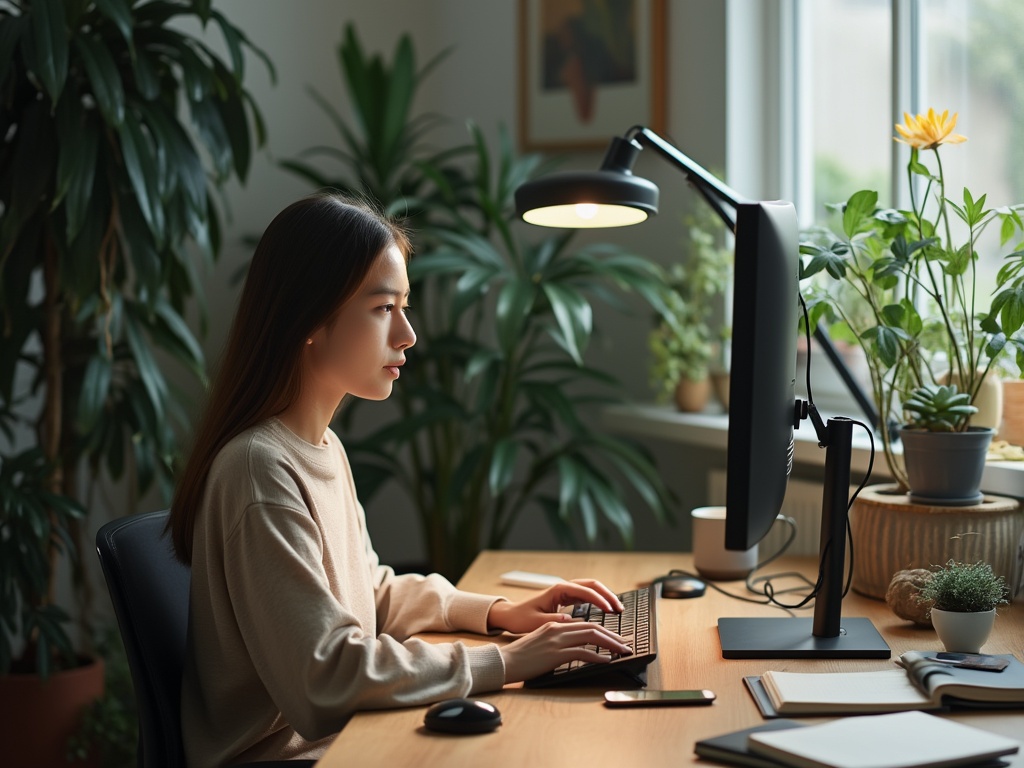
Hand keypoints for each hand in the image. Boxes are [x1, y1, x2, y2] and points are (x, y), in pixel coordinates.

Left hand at [487, 578, 624, 634]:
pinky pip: (587, 596)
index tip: (611, 610)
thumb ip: (554, 621)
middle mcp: (564, 587)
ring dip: (606, 597)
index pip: (585, 591)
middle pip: (593, 585)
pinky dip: (599, 601)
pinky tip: (606, 610)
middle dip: (608, 595)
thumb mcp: (536, 622)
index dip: (600, 600)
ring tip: (617, 610)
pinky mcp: (566, 598)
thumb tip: (571, 620)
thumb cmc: (521, 618)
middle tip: (620, 609)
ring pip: (592, 589)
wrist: (511, 615)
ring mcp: (566, 592)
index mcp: (558, 590)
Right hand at [498, 620, 632, 683]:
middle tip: (625, 644)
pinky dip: (598, 657)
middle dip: (612, 636)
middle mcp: (557, 628)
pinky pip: (583, 653)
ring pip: (591, 637)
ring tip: (622, 651)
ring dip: (610, 644)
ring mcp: (557, 640)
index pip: (585, 624)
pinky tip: (607, 661)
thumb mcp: (541, 642)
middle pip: (592, 628)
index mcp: (555, 624)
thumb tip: (575, 647)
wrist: (504, 662)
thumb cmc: (520, 656)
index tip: (615, 639)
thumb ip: (557, 639)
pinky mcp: (555, 654)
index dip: (604, 631)